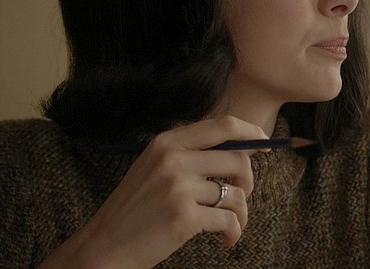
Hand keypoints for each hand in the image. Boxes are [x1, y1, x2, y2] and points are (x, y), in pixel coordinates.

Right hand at [40, 115, 268, 268]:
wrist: (104, 245)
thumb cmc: (135, 208)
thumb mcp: (155, 167)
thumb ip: (190, 153)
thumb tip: (242, 148)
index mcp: (167, 142)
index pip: (222, 125)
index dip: (251, 132)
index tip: (265, 143)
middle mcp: (174, 159)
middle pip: (238, 158)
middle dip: (249, 179)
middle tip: (241, 195)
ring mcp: (178, 188)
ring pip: (236, 193)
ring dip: (241, 213)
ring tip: (232, 225)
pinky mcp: (184, 217)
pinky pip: (229, 219)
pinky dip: (234, 231)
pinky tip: (228, 239)